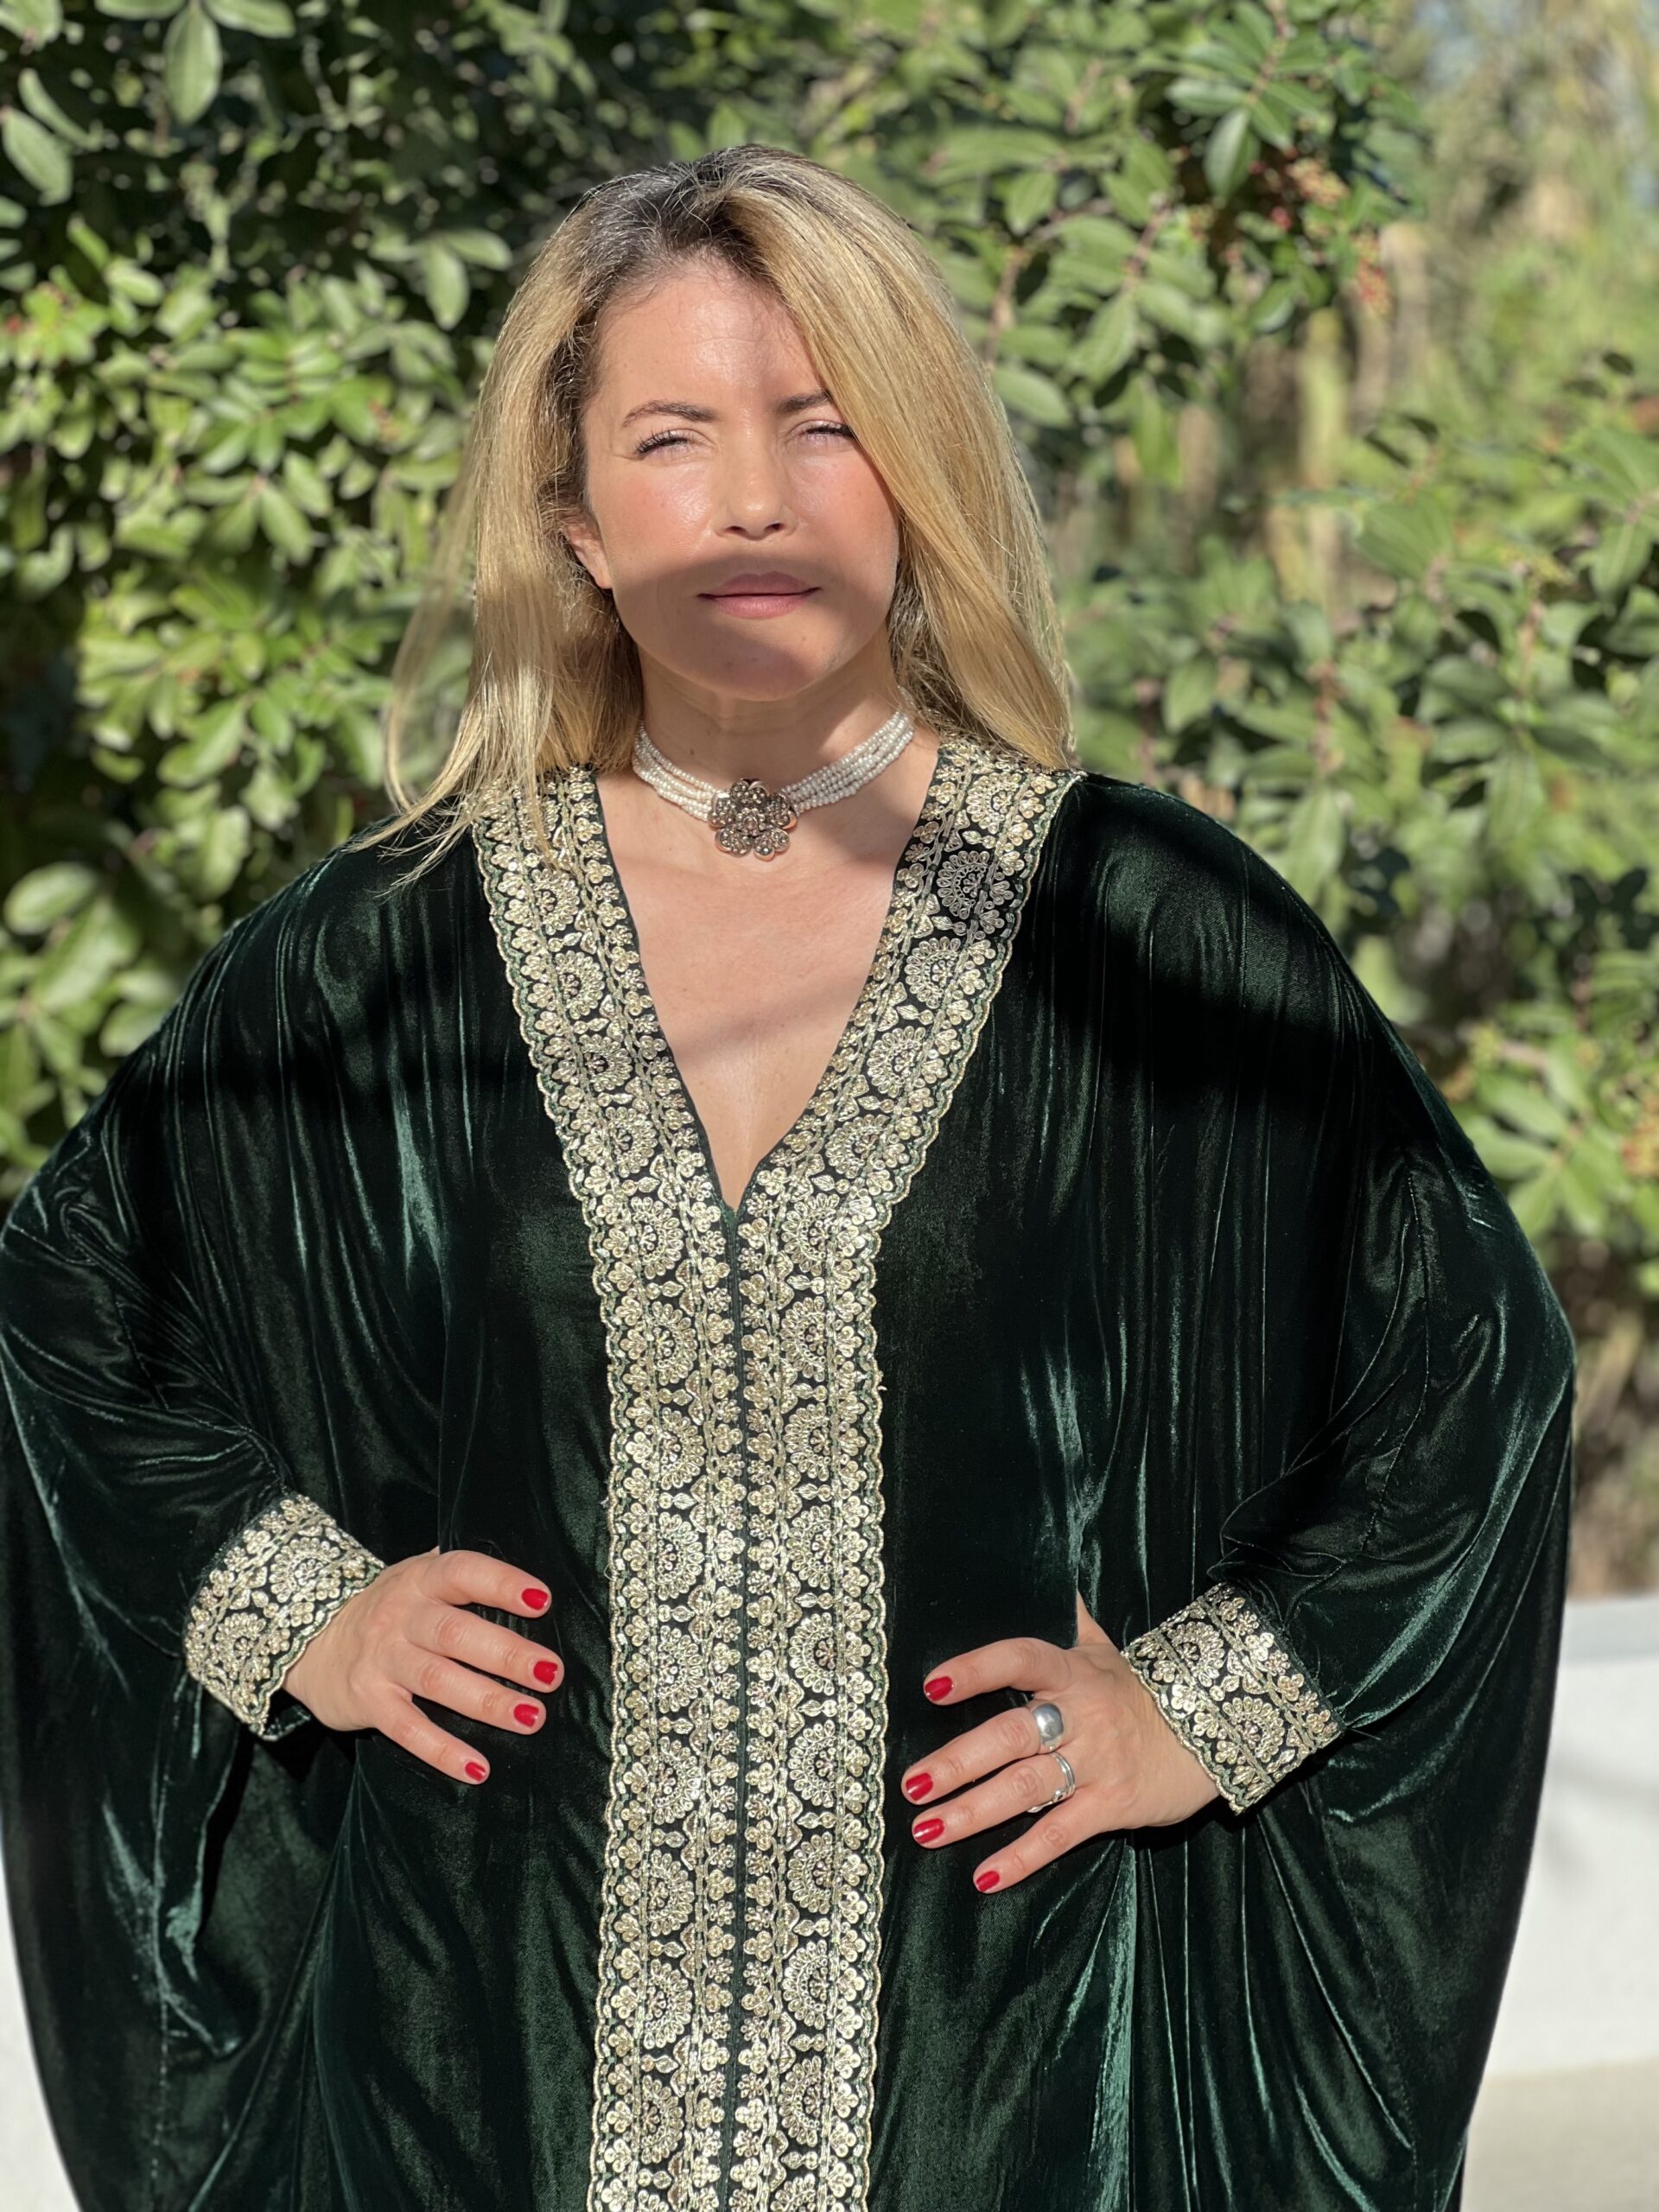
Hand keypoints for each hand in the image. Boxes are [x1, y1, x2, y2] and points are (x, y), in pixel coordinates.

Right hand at [281, 1546, 561, 1784]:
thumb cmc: (389, 1610)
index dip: (501, 1583)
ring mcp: (383, 1660)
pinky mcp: (369, 1702)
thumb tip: (529, 1581)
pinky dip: (443, 1751)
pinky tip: (478, 1768)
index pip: (462, 1573)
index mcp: (420, 1580)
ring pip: (438, 1680)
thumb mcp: (416, 1578)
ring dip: (488, 1701)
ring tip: (532, 1717)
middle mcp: (401, 1617)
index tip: (543, 1600)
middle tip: (552, 1673)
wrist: (310, 1642)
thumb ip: (460, 1575)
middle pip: (456, 1633)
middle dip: (507, 1654)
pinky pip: (408, 1729)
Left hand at [899, 1587, 1220, 1891]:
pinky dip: (1022, 1857)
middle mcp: (1080, 1715)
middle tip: (911, 1785)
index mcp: (1073, 1672)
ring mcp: (1096, 1763)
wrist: (1213, 1732)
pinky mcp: (1111, 1805)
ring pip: (1026, 1788)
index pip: (1020, 1660)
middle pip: (1010, 1736)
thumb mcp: (1105, 1648)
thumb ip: (1069, 1619)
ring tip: (927, 1829)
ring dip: (973, 1812)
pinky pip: (1060, 1833)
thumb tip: (1044, 1572)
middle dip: (957, 1762)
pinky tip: (984, 1876)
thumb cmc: (1140, 1691)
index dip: (977, 1669)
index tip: (932, 1685)